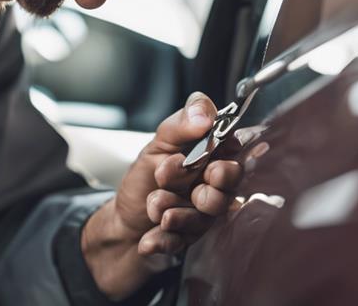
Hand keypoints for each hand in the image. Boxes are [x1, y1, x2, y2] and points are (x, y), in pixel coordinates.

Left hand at [80, 92, 244, 299]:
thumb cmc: (144, 178)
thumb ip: (180, 124)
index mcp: (211, 159)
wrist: (122, 217)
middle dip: (205, 194)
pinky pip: (183, 242)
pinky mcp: (190, 240)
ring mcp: (204, 216)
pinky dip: (162, 240)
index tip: (212, 168)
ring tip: (153, 205)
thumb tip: (205, 115)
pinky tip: (147, 240)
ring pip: (203, 219)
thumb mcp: (156, 144)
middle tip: (173, 182)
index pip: (235, 159)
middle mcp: (213, 187)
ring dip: (174, 213)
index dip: (226, 167)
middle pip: (226, 193)